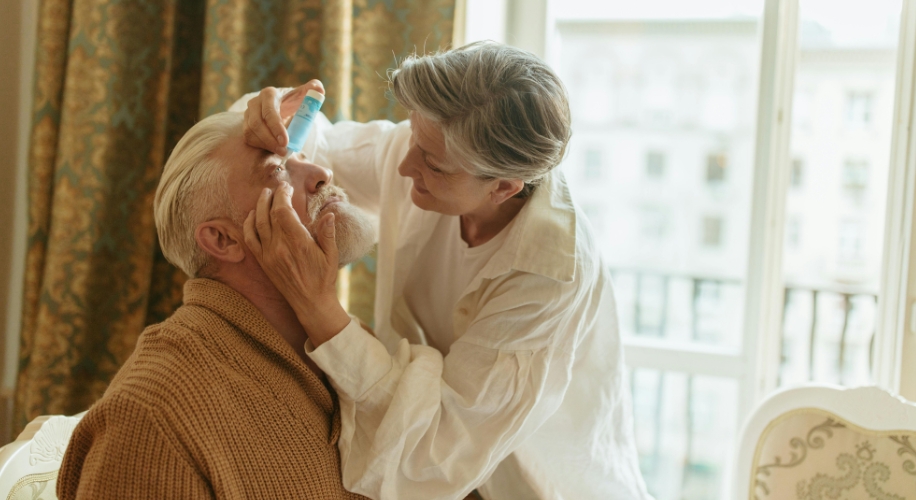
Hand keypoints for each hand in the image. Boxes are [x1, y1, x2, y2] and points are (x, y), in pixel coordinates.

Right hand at [243, 80, 324, 156]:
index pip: (269, 111)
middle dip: (270, 140)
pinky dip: (261, 146)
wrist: (281, 107)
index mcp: (269, 94)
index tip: (286, 142)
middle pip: (256, 124)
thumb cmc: (293, 102)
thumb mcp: (303, 95)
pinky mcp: (246, 125)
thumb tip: (319, 90)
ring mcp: (248, 114)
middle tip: (284, 151)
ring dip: (266, 145)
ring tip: (282, 152)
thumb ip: (313, 89)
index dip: (276, 128)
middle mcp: (255, 103)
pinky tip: (274, 149)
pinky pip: (249, 138)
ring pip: (251, 132)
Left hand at [243, 181, 349, 345]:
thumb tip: (329, 214)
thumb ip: (328, 233)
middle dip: (271, 197)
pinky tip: (252, 215)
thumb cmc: (323, 278)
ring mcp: (269, 254)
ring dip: (258, 206)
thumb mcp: (331, 255)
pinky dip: (248, 224)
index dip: (282, 195)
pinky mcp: (263, 262)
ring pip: (257, 224)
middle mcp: (280, 247)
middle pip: (269, 214)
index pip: (283, 211)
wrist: (310, 303)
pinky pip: (250, 239)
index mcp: (298, 242)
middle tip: (276, 187)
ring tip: (263, 195)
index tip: (287, 187)